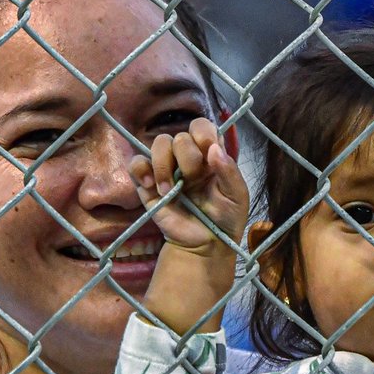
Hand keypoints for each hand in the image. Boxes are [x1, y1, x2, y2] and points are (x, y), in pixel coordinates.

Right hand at [130, 118, 247, 254]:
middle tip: (191, 181)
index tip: (207, 150)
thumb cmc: (225, 219)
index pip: (202, 127)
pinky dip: (141, 170)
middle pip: (180, 137)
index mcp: (210, 155)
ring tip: (168, 190)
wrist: (204, 246)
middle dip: (187, 158)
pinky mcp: (147, 183)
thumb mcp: (237, 196)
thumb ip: (230, 172)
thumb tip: (213, 149)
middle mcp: (188, 157)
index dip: (203, 134)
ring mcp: (167, 169)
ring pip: (158, 144)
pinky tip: (152, 186)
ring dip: (163, 165)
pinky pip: (136, 163)